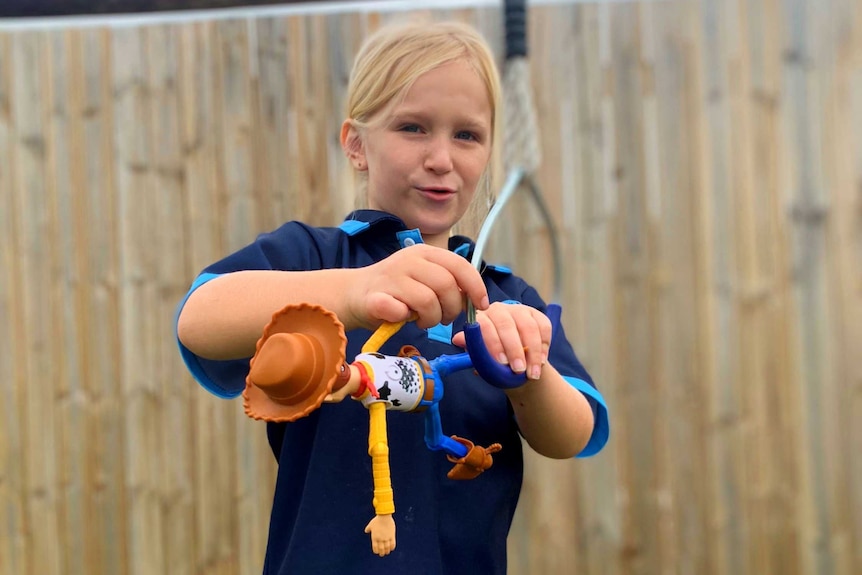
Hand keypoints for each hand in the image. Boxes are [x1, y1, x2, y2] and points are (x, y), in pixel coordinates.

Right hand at [348, 244, 488, 329]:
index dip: (476, 287)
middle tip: (443, 319)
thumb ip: (448, 283)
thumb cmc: (396, 290)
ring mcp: (391, 277)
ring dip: (431, 318)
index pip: (460, 266)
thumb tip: (474, 299)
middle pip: (447, 285)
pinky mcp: (376, 297)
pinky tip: (402, 317)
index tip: (481, 305)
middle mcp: (409, 260)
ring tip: (423, 321)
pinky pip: (401, 311)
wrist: (354, 293)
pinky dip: (406, 319)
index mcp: (424, 253)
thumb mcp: (425, 278)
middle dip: (452, 309)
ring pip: (428, 301)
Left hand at [364, 514, 395, 556]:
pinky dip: (392, 547)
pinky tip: (391, 548)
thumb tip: (366, 531)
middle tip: (382, 554)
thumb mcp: (371, 524)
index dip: (376, 551)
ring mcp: (386, 537)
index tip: (377, 552)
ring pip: (387, 548)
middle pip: (381, 549)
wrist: (384, 516)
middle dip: (382, 553)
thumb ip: (368, 528)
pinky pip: (392, 544)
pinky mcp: (392, 535)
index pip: (375, 548)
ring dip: (387, 551)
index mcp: (374, 537)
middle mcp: (380, 539)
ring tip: (387, 552)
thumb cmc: (377, 520)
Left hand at [452, 302, 550, 380]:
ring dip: (533, 352)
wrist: (514, 361)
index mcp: (480, 318)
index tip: (501, 363)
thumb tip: (457, 339)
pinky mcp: (537, 314)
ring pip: (528, 327)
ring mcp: (519, 310)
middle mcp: (498, 309)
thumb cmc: (493, 359)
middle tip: (518, 370)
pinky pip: (543, 327)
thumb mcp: (481, 358)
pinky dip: (544, 346)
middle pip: (507, 325)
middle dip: (514, 350)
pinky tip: (541, 362)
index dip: (493, 343)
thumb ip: (473, 350)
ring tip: (532, 373)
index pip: (484, 326)